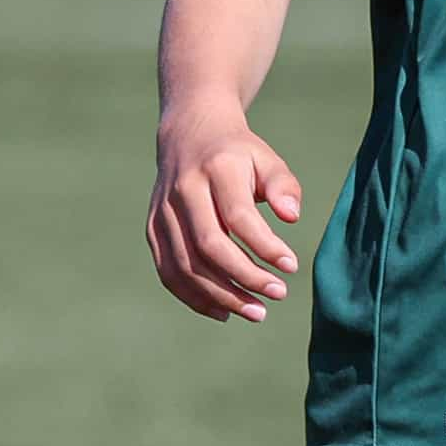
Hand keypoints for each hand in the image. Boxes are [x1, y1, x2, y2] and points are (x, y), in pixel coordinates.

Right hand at [147, 102, 304, 322]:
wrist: (189, 134)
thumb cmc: (238, 154)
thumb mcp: (266, 159)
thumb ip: (283, 186)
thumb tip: (292, 217)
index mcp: (216, 168)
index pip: (238, 215)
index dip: (264, 245)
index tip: (291, 267)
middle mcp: (184, 190)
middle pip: (209, 245)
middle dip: (244, 277)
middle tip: (278, 294)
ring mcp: (163, 211)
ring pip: (186, 264)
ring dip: (221, 295)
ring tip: (256, 311)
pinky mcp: (153, 229)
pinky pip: (169, 271)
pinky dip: (194, 297)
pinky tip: (223, 311)